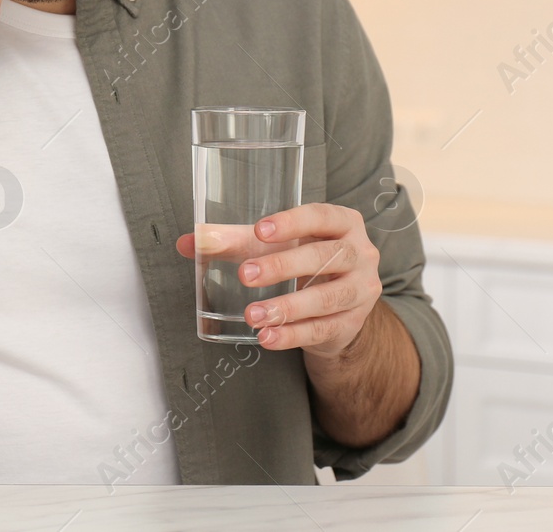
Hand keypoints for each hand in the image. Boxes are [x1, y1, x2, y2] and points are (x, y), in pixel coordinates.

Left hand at [175, 203, 380, 357]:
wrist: (338, 306)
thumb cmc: (303, 262)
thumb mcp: (276, 245)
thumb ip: (234, 241)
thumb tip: (190, 241)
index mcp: (343, 223)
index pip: (321, 216)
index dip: (292, 223)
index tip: (259, 230)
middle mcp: (360, 253)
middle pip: (325, 257)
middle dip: (283, 266)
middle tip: (246, 275)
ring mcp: (361, 289)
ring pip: (327, 298)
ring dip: (287, 307)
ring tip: (252, 315)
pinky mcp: (353, 323)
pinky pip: (323, 329)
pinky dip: (293, 334)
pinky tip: (268, 336)